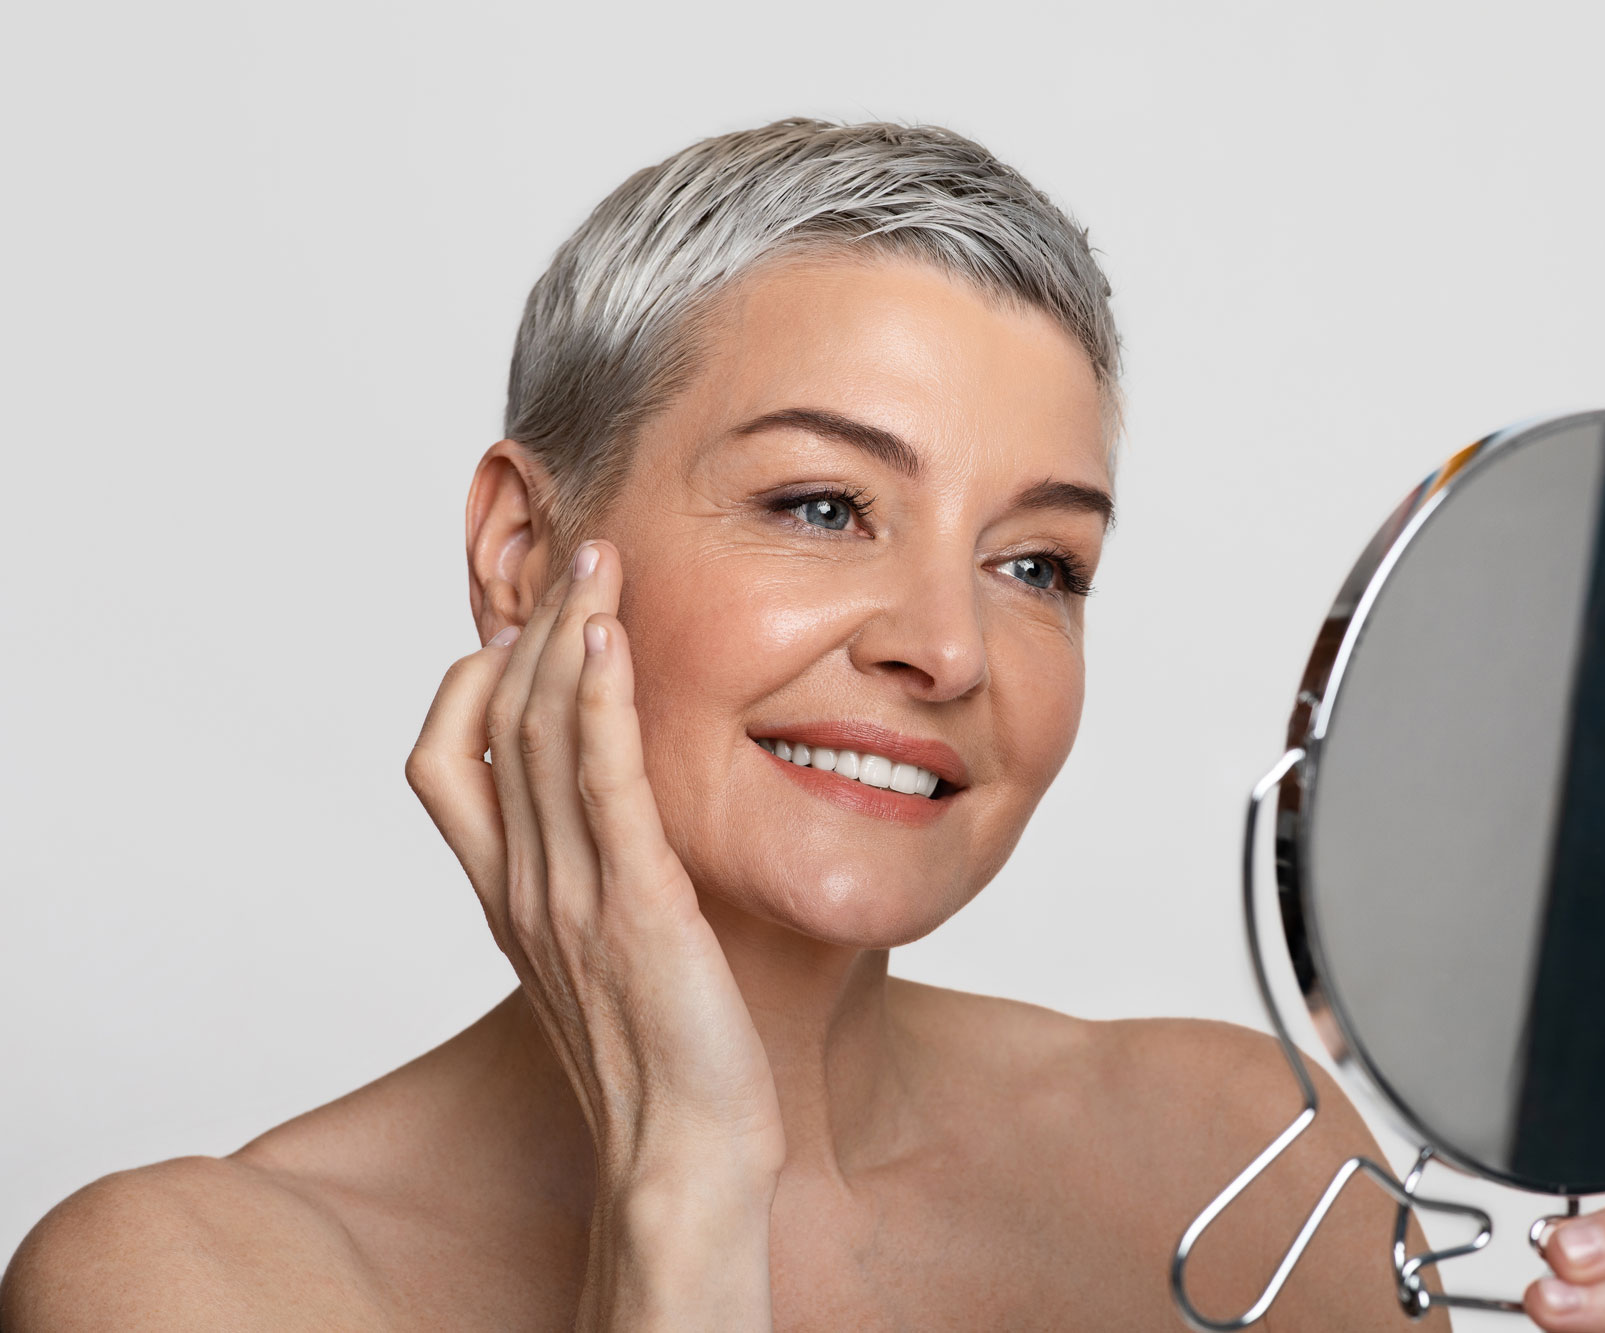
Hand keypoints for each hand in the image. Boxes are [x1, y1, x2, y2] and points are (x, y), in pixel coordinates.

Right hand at [404, 538, 784, 1194]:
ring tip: (598, 560)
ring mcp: (568, 896)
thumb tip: (614, 815)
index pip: (442, 762)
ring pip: (536, 732)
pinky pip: (599, 783)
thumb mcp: (603, 952)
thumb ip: (589, 878)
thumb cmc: (661, 1057)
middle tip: (579, 554)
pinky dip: (596, 701)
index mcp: (508, 897)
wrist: (683, 1154)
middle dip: (532, 625)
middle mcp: (522, 887)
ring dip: (565, 632)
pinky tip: (609, 639)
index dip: (472, 681)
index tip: (525, 626)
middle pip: (494, 722)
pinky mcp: (634, 907)